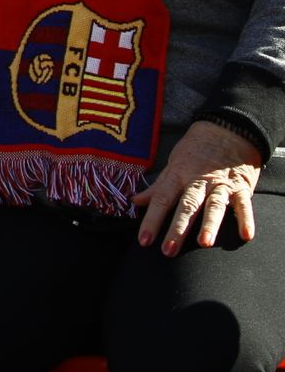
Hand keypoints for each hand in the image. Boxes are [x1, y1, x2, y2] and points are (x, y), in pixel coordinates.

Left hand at [132, 120, 262, 255]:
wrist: (227, 130)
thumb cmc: (196, 150)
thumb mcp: (173, 165)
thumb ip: (157, 187)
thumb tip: (135, 202)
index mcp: (178, 176)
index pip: (161, 200)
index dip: (151, 221)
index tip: (144, 240)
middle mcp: (198, 181)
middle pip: (186, 205)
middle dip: (177, 228)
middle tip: (168, 250)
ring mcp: (221, 184)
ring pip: (214, 205)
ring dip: (210, 224)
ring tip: (204, 243)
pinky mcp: (241, 187)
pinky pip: (244, 204)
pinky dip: (246, 219)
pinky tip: (246, 235)